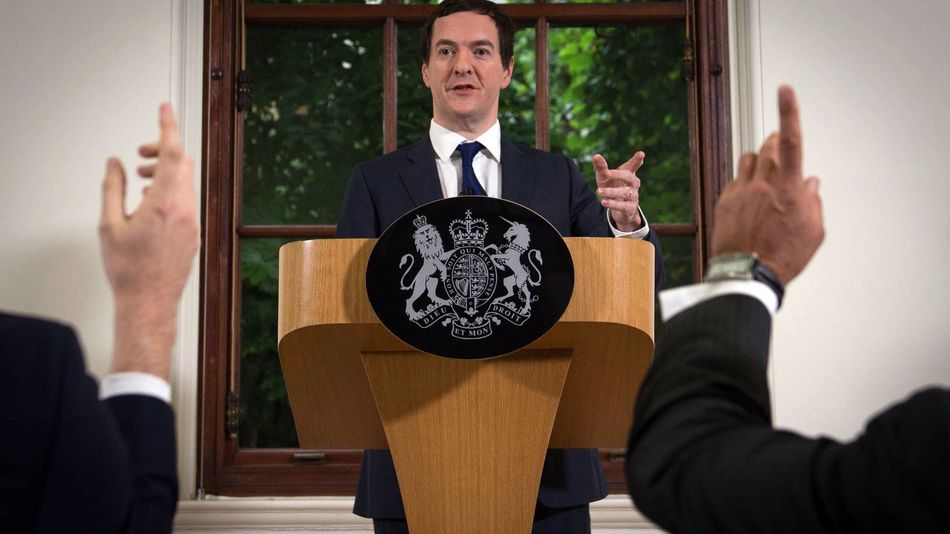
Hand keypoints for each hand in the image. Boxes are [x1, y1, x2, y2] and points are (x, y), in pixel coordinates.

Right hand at [99, 103, 199, 377]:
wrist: (149, 303)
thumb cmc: (129, 271)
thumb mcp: (109, 225)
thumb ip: (113, 187)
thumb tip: (116, 163)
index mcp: (165, 204)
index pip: (171, 153)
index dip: (167, 127)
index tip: (164, 108)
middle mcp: (185, 210)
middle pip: (183, 164)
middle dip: (162, 149)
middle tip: (141, 150)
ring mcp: (193, 222)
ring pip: (186, 182)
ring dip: (165, 171)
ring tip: (140, 179)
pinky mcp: (194, 233)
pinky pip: (186, 200)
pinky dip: (171, 190)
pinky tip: (150, 202)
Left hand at [595, 151, 644, 231]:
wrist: (619, 210)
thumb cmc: (612, 188)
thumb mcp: (605, 178)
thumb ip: (601, 167)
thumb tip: (596, 156)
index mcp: (628, 174)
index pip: (633, 166)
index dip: (637, 160)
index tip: (641, 154)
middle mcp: (633, 184)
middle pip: (629, 177)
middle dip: (618, 174)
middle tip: (606, 173)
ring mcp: (634, 196)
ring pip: (624, 192)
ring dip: (611, 192)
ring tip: (598, 191)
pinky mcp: (630, 208)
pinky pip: (623, 206)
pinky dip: (613, 204)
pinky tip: (604, 202)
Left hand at [711, 85, 823, 284]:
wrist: (745, 274)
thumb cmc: (782, 256)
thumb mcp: (813, 232)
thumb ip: (813, 202)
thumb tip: (810, 184)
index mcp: (789, 189)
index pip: (792, 141)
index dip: (789, 113)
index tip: (785, 91)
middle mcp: (763, 185)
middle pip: (769, 147)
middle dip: (777, 142)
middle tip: (782, 148)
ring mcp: (740, 192)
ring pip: (749, 160)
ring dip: (759, 162)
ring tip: (765, 177)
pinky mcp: (724, 202)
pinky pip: (735, 180)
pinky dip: (744, 183)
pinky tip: (749, 199)